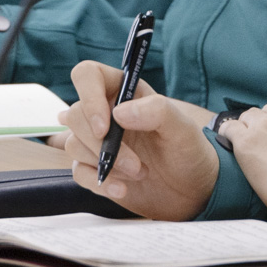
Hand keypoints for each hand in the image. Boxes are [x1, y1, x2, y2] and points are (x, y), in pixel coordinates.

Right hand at [58, 60, 218, 220]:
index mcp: (124, 92)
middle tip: (136, 164)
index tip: (105, 126)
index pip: (87, 75)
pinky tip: (122, 190)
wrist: (192, 190)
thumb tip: (118, 113)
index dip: (89, 96)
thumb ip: (157, 111)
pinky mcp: (95, 168)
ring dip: (106, 164)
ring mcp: (98, 141)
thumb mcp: (183, 129)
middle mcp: (106, 113)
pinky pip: (79, 172)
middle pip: (75, 115)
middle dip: (102, 144)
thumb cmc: (188, 151)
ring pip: (73, 144)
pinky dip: (99, 183)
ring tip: (140, 173)